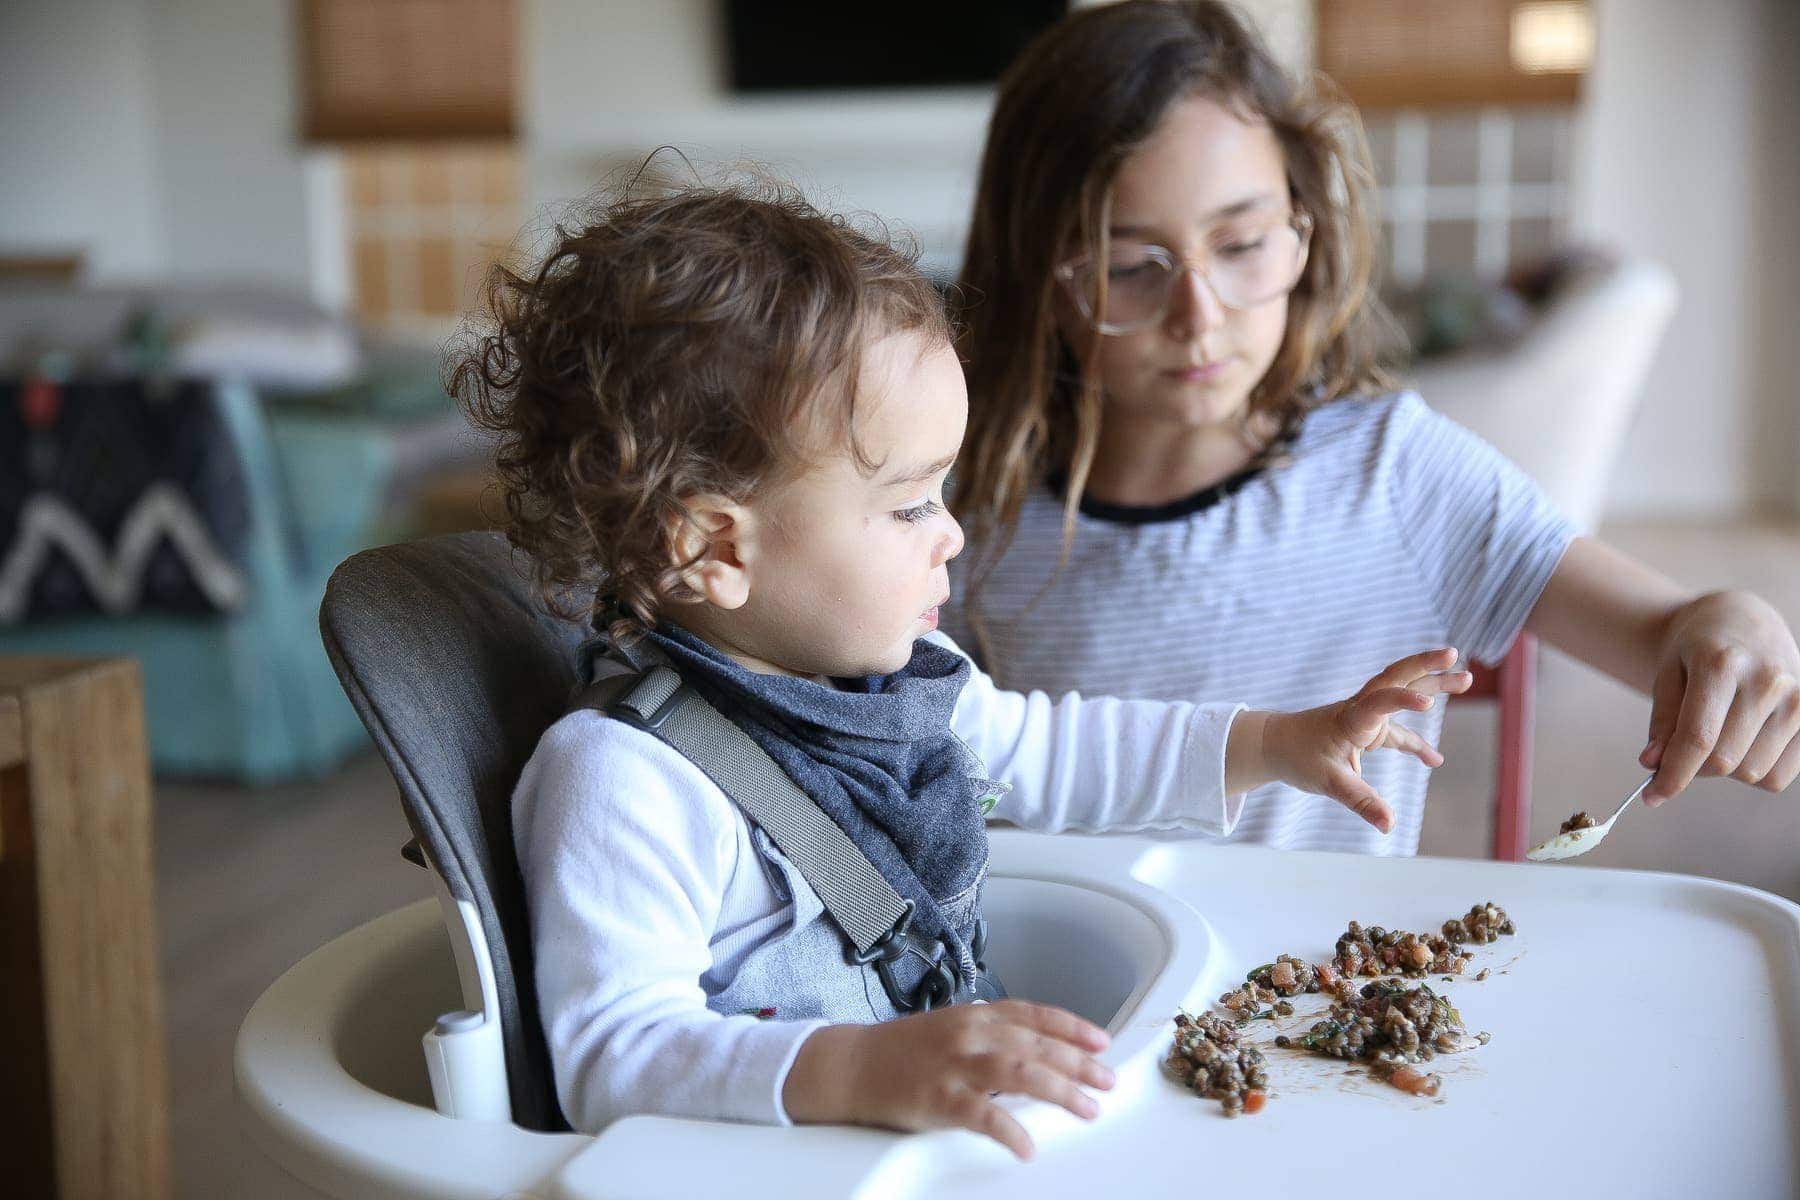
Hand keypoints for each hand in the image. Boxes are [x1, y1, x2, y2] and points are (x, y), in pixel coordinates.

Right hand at [782, 1000, 1113, 1159]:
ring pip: (1020, 1072)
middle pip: (1036, 1044)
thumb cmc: (902, 1050)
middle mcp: (969, 1033)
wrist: (852, 1065)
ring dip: (1060, 1090)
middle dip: (1078, 1064)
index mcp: (975, 1015)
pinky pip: (982, 1115)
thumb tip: (1034, 1044)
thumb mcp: (951, 1027)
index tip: (1101, 1042)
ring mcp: (954, 1064)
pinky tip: (1028, 1146)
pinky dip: (1009, 1130)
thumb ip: (990, 1032)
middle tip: (1107, 1081)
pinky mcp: (938, 1098)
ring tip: (1087, 1108)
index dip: (1072, 1027)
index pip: (1033, 1015)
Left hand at [1235, 648, 1471, 831]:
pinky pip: (1398, 732)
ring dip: (1431, 685)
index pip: (1379, 701)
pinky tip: (1435, 761)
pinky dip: (1416, 743)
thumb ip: (1361, 802)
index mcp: (1350, 718)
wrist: (1275, 746)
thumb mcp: (1328, 782)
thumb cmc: (1297, 757)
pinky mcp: (1367, 729)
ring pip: (1402, 694)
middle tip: (1455, 656)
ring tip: (1466, 679)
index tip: (1428, 705)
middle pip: (1396, 679)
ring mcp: (1366, 716)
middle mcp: (1361, 710)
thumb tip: (1390, 826)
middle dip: (1426, 666)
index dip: (1402, 700)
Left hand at [1641, 590, 1799, 802]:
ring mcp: (1798, 699)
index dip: (1672, 775)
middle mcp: (1768, 680)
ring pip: (1753, 772)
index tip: (1652, 796)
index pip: (1697, 738)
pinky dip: (1755, 771)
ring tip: (1718, 735)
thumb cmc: (1698, 649)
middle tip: (1681, 753)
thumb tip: (1653, 764)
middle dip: (1693, 769)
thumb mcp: (1667, 674)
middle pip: (1724, 761)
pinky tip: (1744, 741)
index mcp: (1722, 663)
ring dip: (1725, 769)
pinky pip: (1781, 776)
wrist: (1745, 621)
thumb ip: (1663, 721)